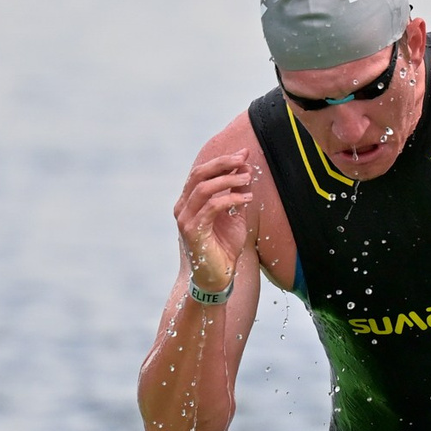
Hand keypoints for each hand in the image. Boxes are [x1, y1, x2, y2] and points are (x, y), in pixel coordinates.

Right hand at [173, 151, 257, 292]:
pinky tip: (246, 199)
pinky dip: (230, 199)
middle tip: (242, 159)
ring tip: (247, 179)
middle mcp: (183, 207)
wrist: (218, 277)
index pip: (201, 173)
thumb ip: (237, 193)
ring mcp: (185, 219)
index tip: (242, 154)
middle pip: (199, 175)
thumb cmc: (224, 247)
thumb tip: (245, 168)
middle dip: (222, 164)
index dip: (222, 161)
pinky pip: (211, 208)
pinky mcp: (192, 231)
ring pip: (203, 189)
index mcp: (189, 201)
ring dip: (228, 180)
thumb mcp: (235, 215)